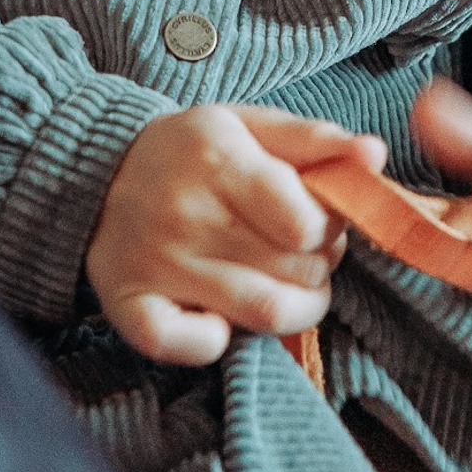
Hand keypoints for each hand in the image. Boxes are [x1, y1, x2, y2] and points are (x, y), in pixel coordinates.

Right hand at [86, 105, 385, 364]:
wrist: (96, 173)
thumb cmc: (190, 151)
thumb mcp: (248, 125)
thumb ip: (313, 139)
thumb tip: (374, 155)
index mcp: (216, 156)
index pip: (306, 222)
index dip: (329, 229)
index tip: (318, 221)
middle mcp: (184, 210)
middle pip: (294, 270)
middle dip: (317, 266)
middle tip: (303, 252)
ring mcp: (156, 262)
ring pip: (264, 313)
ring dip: (296, 309)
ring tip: (287, 286)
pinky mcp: (130, 305)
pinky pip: (195, 347)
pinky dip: (221, 342)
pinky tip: (222, 316)